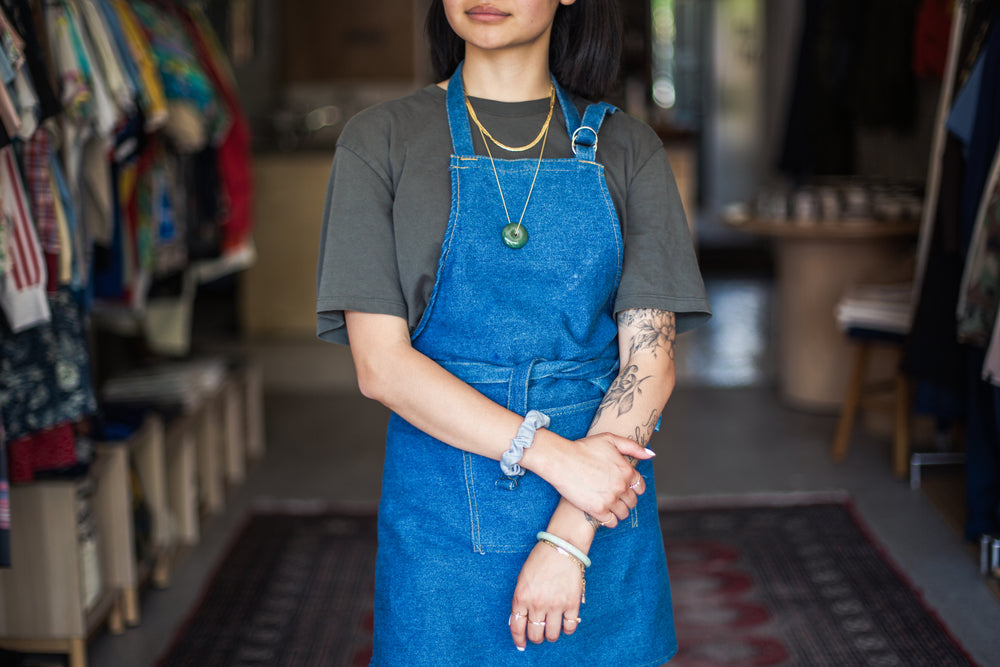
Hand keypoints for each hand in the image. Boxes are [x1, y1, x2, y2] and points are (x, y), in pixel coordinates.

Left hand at [509, 541, 583, 649]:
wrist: (562, 546)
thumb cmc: (540, 559)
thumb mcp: (523, 579)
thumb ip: (521, 600)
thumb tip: (520, 620)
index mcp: (521, 597)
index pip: (517, 627)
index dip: (519, 639)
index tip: (521, 645)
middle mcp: (537, 604)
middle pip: (535, 634)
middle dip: (536, 637)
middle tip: (538, 634)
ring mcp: (555, 605)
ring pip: (552, 635)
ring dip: (551, 635)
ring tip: (552, 628)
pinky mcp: (572, 604)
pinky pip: (569, 627)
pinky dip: (567, 630)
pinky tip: (565, 624)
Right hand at [531, 432, 649, 528]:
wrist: (561, 460)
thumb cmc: (583, 448)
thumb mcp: (609, 439)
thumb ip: (632, 447)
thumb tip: (650, 455)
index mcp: (626, 470)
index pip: (640, 487)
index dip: (633, 488)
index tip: (623, 487)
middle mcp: (621, 486)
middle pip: (632, 501)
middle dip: (625, 500)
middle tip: (613, 496)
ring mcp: (610, 499)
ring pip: (623, 513)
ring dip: (618, 511)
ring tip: (608, 505)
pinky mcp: (597, 510)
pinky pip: (611, 522)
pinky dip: (609, 520)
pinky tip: (601, 512)